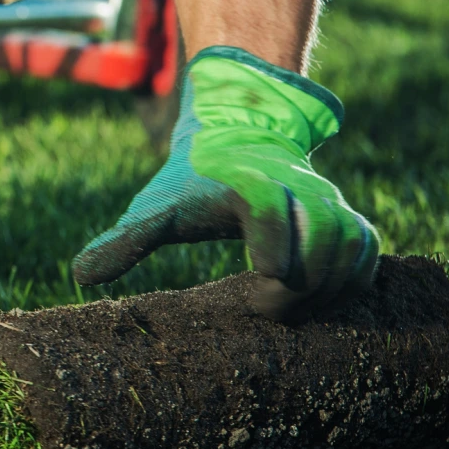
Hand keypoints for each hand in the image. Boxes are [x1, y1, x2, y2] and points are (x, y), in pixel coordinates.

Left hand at [73, 46, 378, 317]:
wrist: (237, 139)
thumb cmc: (191, 183)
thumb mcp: (155, 207)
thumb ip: (124, 241)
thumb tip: (80, 275)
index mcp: (245, 181)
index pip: (266, 204)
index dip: (271, 238)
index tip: (263, 273)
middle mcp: (295, 187)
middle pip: (318, 235)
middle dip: (297, 282)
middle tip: (264, 309)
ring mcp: (327, 201)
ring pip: (350, 245)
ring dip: (327, 286)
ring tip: (290, 309)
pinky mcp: (347, 217)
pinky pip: (368, 250)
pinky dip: (353, 279)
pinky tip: (321, 301)